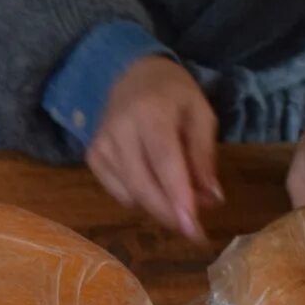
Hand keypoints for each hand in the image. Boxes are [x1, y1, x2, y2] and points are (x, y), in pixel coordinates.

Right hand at [88, 56, 220, 240]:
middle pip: (144, 185)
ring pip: (132, 195)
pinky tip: (154, 184)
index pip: (164, 162)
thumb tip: (211, 199)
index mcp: (151, 112)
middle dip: (171, 214)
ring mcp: (102, 145)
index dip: (179, 198)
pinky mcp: (93, 158)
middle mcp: (120, 130)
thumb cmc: (173, 95)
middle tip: (195, 229)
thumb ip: (204, 156)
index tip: (194, 230)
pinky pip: (119, 194)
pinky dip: (141, 199)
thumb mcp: (200, 114)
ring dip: (160, 207)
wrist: (131, 75)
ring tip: (181, 199)